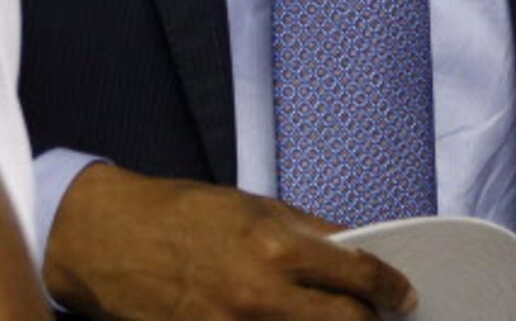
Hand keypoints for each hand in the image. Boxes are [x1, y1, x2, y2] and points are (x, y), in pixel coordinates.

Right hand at [43, 164, 416, 319]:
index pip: (357, 276)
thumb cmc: (183, 215)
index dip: (390, 288)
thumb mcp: (254, 206)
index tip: (404, 295)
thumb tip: (356, 249)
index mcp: (275, 248)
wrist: (111, 241)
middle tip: (381, 317)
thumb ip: (309, 232)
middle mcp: (259, 297)